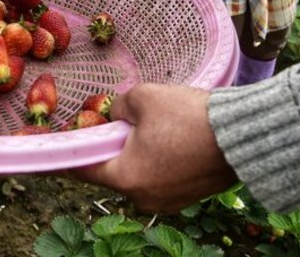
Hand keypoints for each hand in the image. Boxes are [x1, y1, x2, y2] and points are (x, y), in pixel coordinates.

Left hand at [67, 84, 236, 212]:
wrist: (244, 136)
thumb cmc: (188, 117)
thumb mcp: (143, 98)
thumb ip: (118, 107)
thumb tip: (116, 115)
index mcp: (126, 178)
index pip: (83, 169)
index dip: (70, 152)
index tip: (56, 145)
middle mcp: (143, 198)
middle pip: (113, 171)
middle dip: (111, 146)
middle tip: (114, 121)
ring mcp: (168, 201)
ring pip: (139, 173)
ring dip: (136, 152)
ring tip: (150, 125)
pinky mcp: (187, 196)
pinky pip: (160, 177)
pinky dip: (157, 160)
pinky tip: (169, 137)